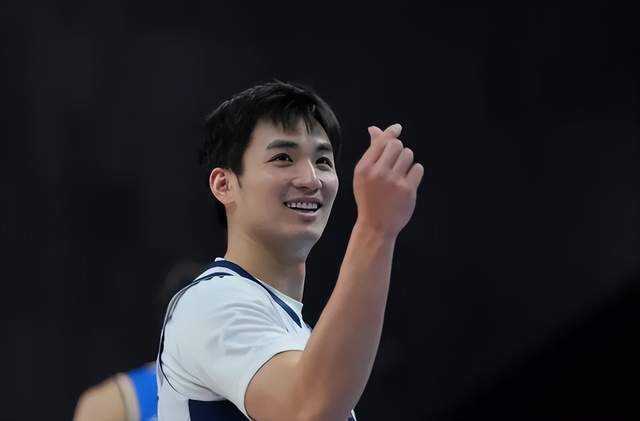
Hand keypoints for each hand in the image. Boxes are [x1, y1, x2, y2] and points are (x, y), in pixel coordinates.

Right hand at [352, 123, 423, 237]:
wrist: (376, 225)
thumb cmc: (369, 197)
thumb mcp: (363, 175)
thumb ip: (371, 151)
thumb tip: (375, 128)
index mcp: (364, 168)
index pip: (381, 141)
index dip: (391, 132)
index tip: (398, 129)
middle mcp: (378, 173)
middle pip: (397, 145)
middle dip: (398, 151)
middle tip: (394, 164)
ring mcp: (393, 182)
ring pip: (408, 154)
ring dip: (406, 161)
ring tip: (400, 173)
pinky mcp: (407, 190)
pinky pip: (418, 168)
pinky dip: (414, 173)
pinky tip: (407, 182)